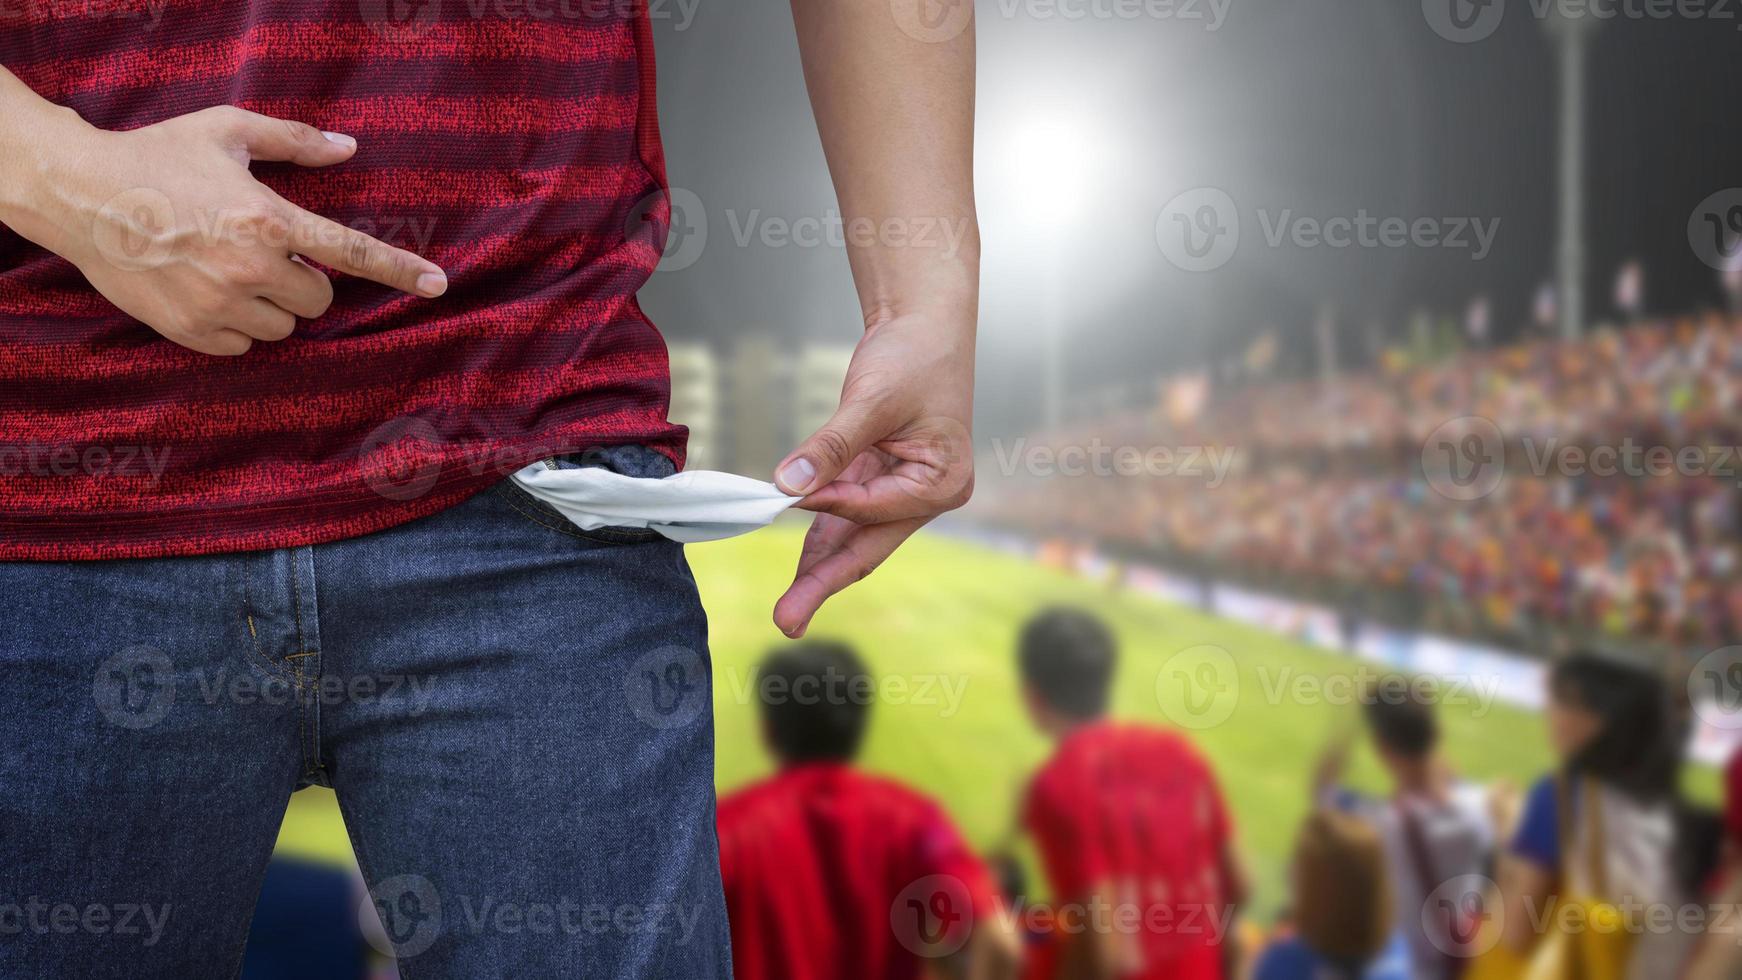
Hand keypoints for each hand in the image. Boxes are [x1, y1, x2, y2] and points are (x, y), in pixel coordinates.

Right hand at [14, 105, 445, 354]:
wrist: (81, 195)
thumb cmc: (158, 157)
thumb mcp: (227, 131)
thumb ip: (294, 141)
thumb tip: (350, 149)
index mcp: (268, 219)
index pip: (351, 252)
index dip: (399, 270)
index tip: (438, 285)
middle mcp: (250, 267)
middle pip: (319, 299)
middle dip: (302, 280)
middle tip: (262, 252)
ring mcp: (220, 304)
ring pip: (283, 327)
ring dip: (269, 305)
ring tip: (225, 268)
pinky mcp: (191, 330)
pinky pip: (244, 346)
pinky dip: (235, 326)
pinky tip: (205, 291)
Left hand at [772, 311, 974, 636]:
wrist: (924, 325)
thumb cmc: (914, 357)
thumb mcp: (871, 400)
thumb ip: (830, 447)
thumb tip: (787, 484)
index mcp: (943, 482)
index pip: (874, 506)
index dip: (830, 502)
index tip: (787, 496)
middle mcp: (927, 496)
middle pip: (867, 547)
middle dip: (824, 583)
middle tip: (788, 619)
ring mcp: (903, 493)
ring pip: (853, 539)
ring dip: (818, 571)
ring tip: (788, 612)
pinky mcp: (879, 482)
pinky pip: (843, 517)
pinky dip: (818, 538)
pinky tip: (798, 571)